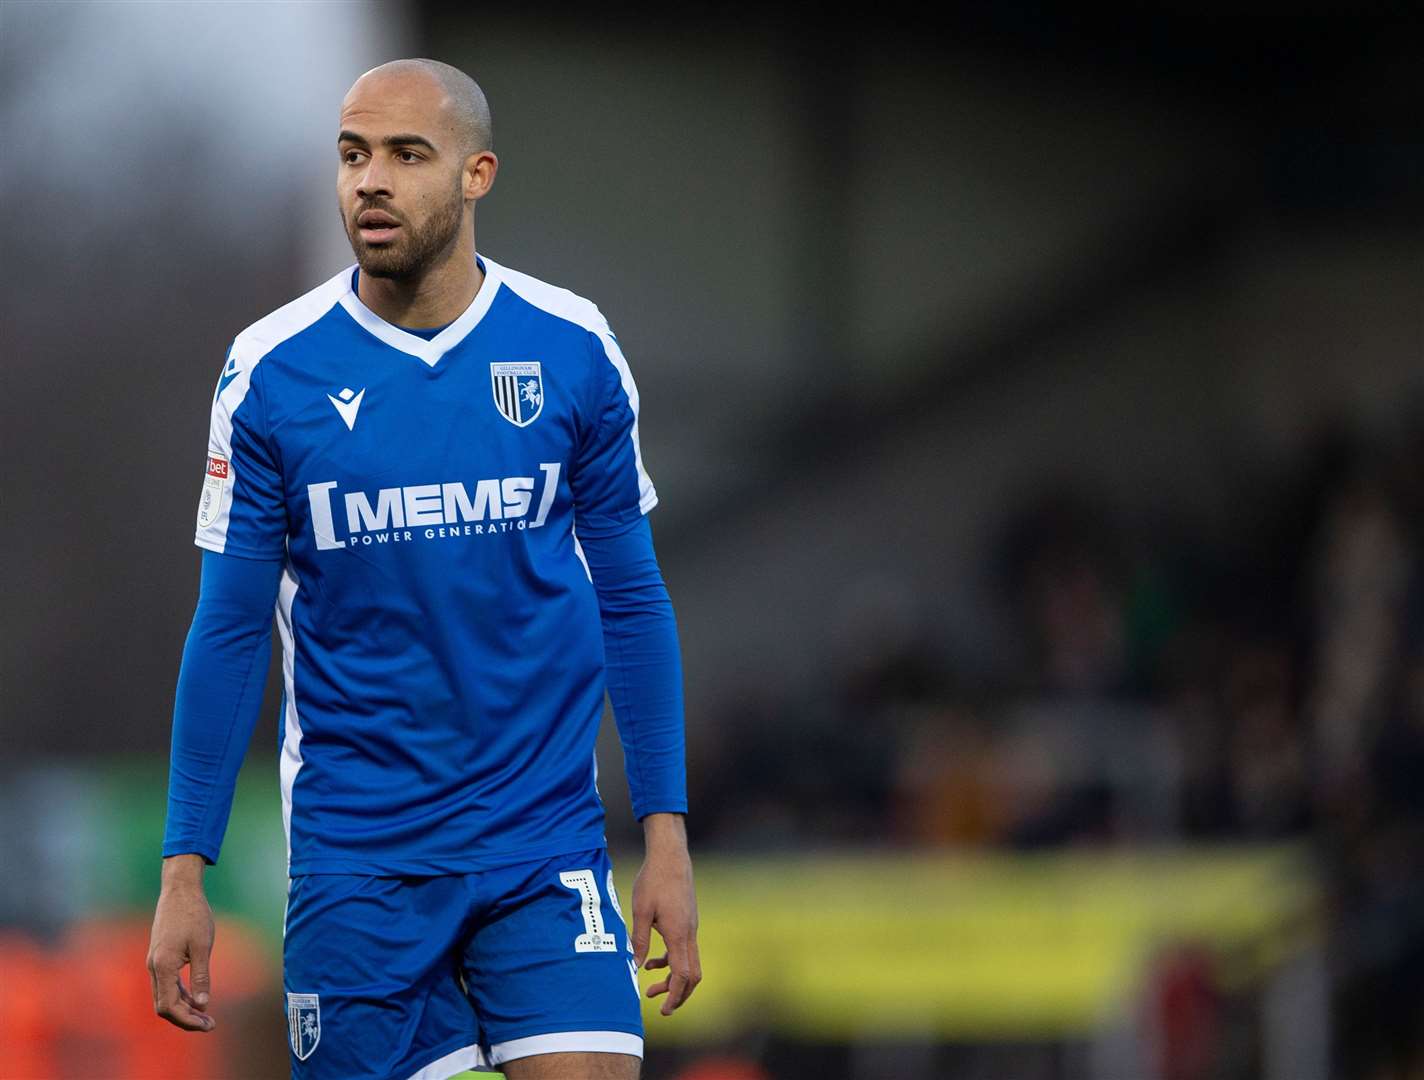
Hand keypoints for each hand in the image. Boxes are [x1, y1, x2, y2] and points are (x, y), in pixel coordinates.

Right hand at [146, 854, 215, 1031]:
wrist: (179, 890)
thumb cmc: (193, 915)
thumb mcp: (203, 945)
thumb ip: (202, 975)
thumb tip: (203, 1004)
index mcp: (162, 966)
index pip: (168, 1006)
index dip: (186, 1020)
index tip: (207, 1024)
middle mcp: (153, 967)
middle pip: (164, 1006)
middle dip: (185, 1019)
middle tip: (210, 1024)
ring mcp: (155, 962)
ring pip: (164, 996)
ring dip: (183, 1008)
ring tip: (206, 1017)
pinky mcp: (160, 957)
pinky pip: (167, 984)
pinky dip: (180, 995)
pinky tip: (196, 999)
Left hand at [630, 813, 701, 1015]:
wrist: (671, 856)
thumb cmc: (653, 880)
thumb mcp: (640, 911)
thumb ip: (639, 940)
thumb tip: (637, 966)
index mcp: (678, 934)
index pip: (683, 975)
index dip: (675, 995)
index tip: (663, 1009)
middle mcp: (689, 933)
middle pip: (693, 975)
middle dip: (678, 994)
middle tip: (660, 1005)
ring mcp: (690, 927)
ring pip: (690, 963)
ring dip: (673, 978)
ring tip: (651, 986)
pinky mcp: (687, 921)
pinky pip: (684, 949)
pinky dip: (672, 961)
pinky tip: (653, 960)